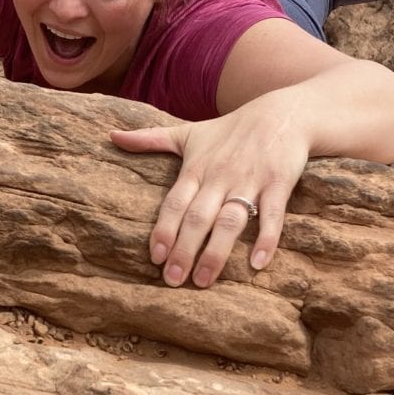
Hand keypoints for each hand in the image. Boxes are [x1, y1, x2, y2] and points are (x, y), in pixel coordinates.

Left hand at [110, 97, 310, 287]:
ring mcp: (250, 181)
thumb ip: (150, 139)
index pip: (174, 203)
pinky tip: (258, 263)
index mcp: (197, 169)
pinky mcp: (278, 184)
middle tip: (173, 280)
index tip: (155, 257)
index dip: (164, 230)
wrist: (281, 114)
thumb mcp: (188, 133)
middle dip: (184, 250)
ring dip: (216, 252)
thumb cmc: (230, 130)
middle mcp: (220, 177)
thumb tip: (111, 136)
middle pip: (198, 218)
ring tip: (204, 280)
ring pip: (230, 221)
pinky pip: (272, 215)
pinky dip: (266, 239)